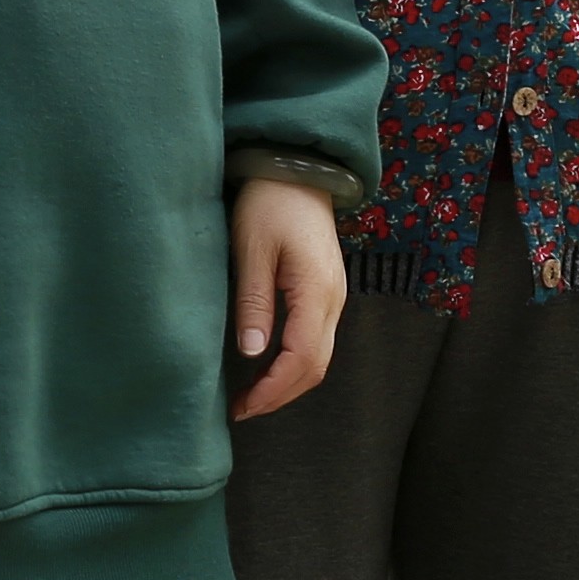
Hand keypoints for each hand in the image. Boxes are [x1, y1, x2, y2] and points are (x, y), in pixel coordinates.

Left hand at [229, 177, 344, 419]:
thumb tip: (252, 353)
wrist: (297, 170)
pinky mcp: (328, 292)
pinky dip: (296, 363)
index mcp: (316, 292)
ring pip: (320, 358)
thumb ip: (255, 302)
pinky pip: (318, 341)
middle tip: (243, 409)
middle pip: (316, 368)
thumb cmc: (270, 203)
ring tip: (253, 394)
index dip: (273, 389)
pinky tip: (269, 365)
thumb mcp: (252, 250)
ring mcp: (335, 297)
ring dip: (289, 382)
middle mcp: (334, 301)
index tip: (243, 406)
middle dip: (281, 395)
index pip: (301, 359)